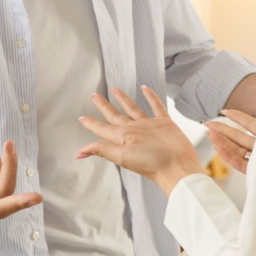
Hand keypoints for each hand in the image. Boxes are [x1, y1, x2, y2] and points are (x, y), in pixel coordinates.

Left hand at [77, 87, 206, 195]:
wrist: (177, 165)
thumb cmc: (151, 163)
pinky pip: (155, 105)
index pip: (103, 129)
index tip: (81, 118)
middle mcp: (134, 131)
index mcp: (123, 138)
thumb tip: (79, 153)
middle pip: (115, 115)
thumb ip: (102, 150)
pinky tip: (145, 89)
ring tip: (115, 89)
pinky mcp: (164, 122)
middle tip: (94, 96)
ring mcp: (149, 126)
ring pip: (132, 108)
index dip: (91, 124)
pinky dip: (150, 96)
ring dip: (123, 99)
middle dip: (103, 106)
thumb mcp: (122, 156)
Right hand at [205, 110, 255, 174]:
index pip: (250, 124)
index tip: (223, 111)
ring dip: (222, 142)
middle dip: (222, 130)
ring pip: (237, 150)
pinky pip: (240, 163)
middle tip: (207, 125)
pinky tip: (217, 148)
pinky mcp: (254, 171)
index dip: (237, 116)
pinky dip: (228, 156)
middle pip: (239, 137)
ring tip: (209, 135)